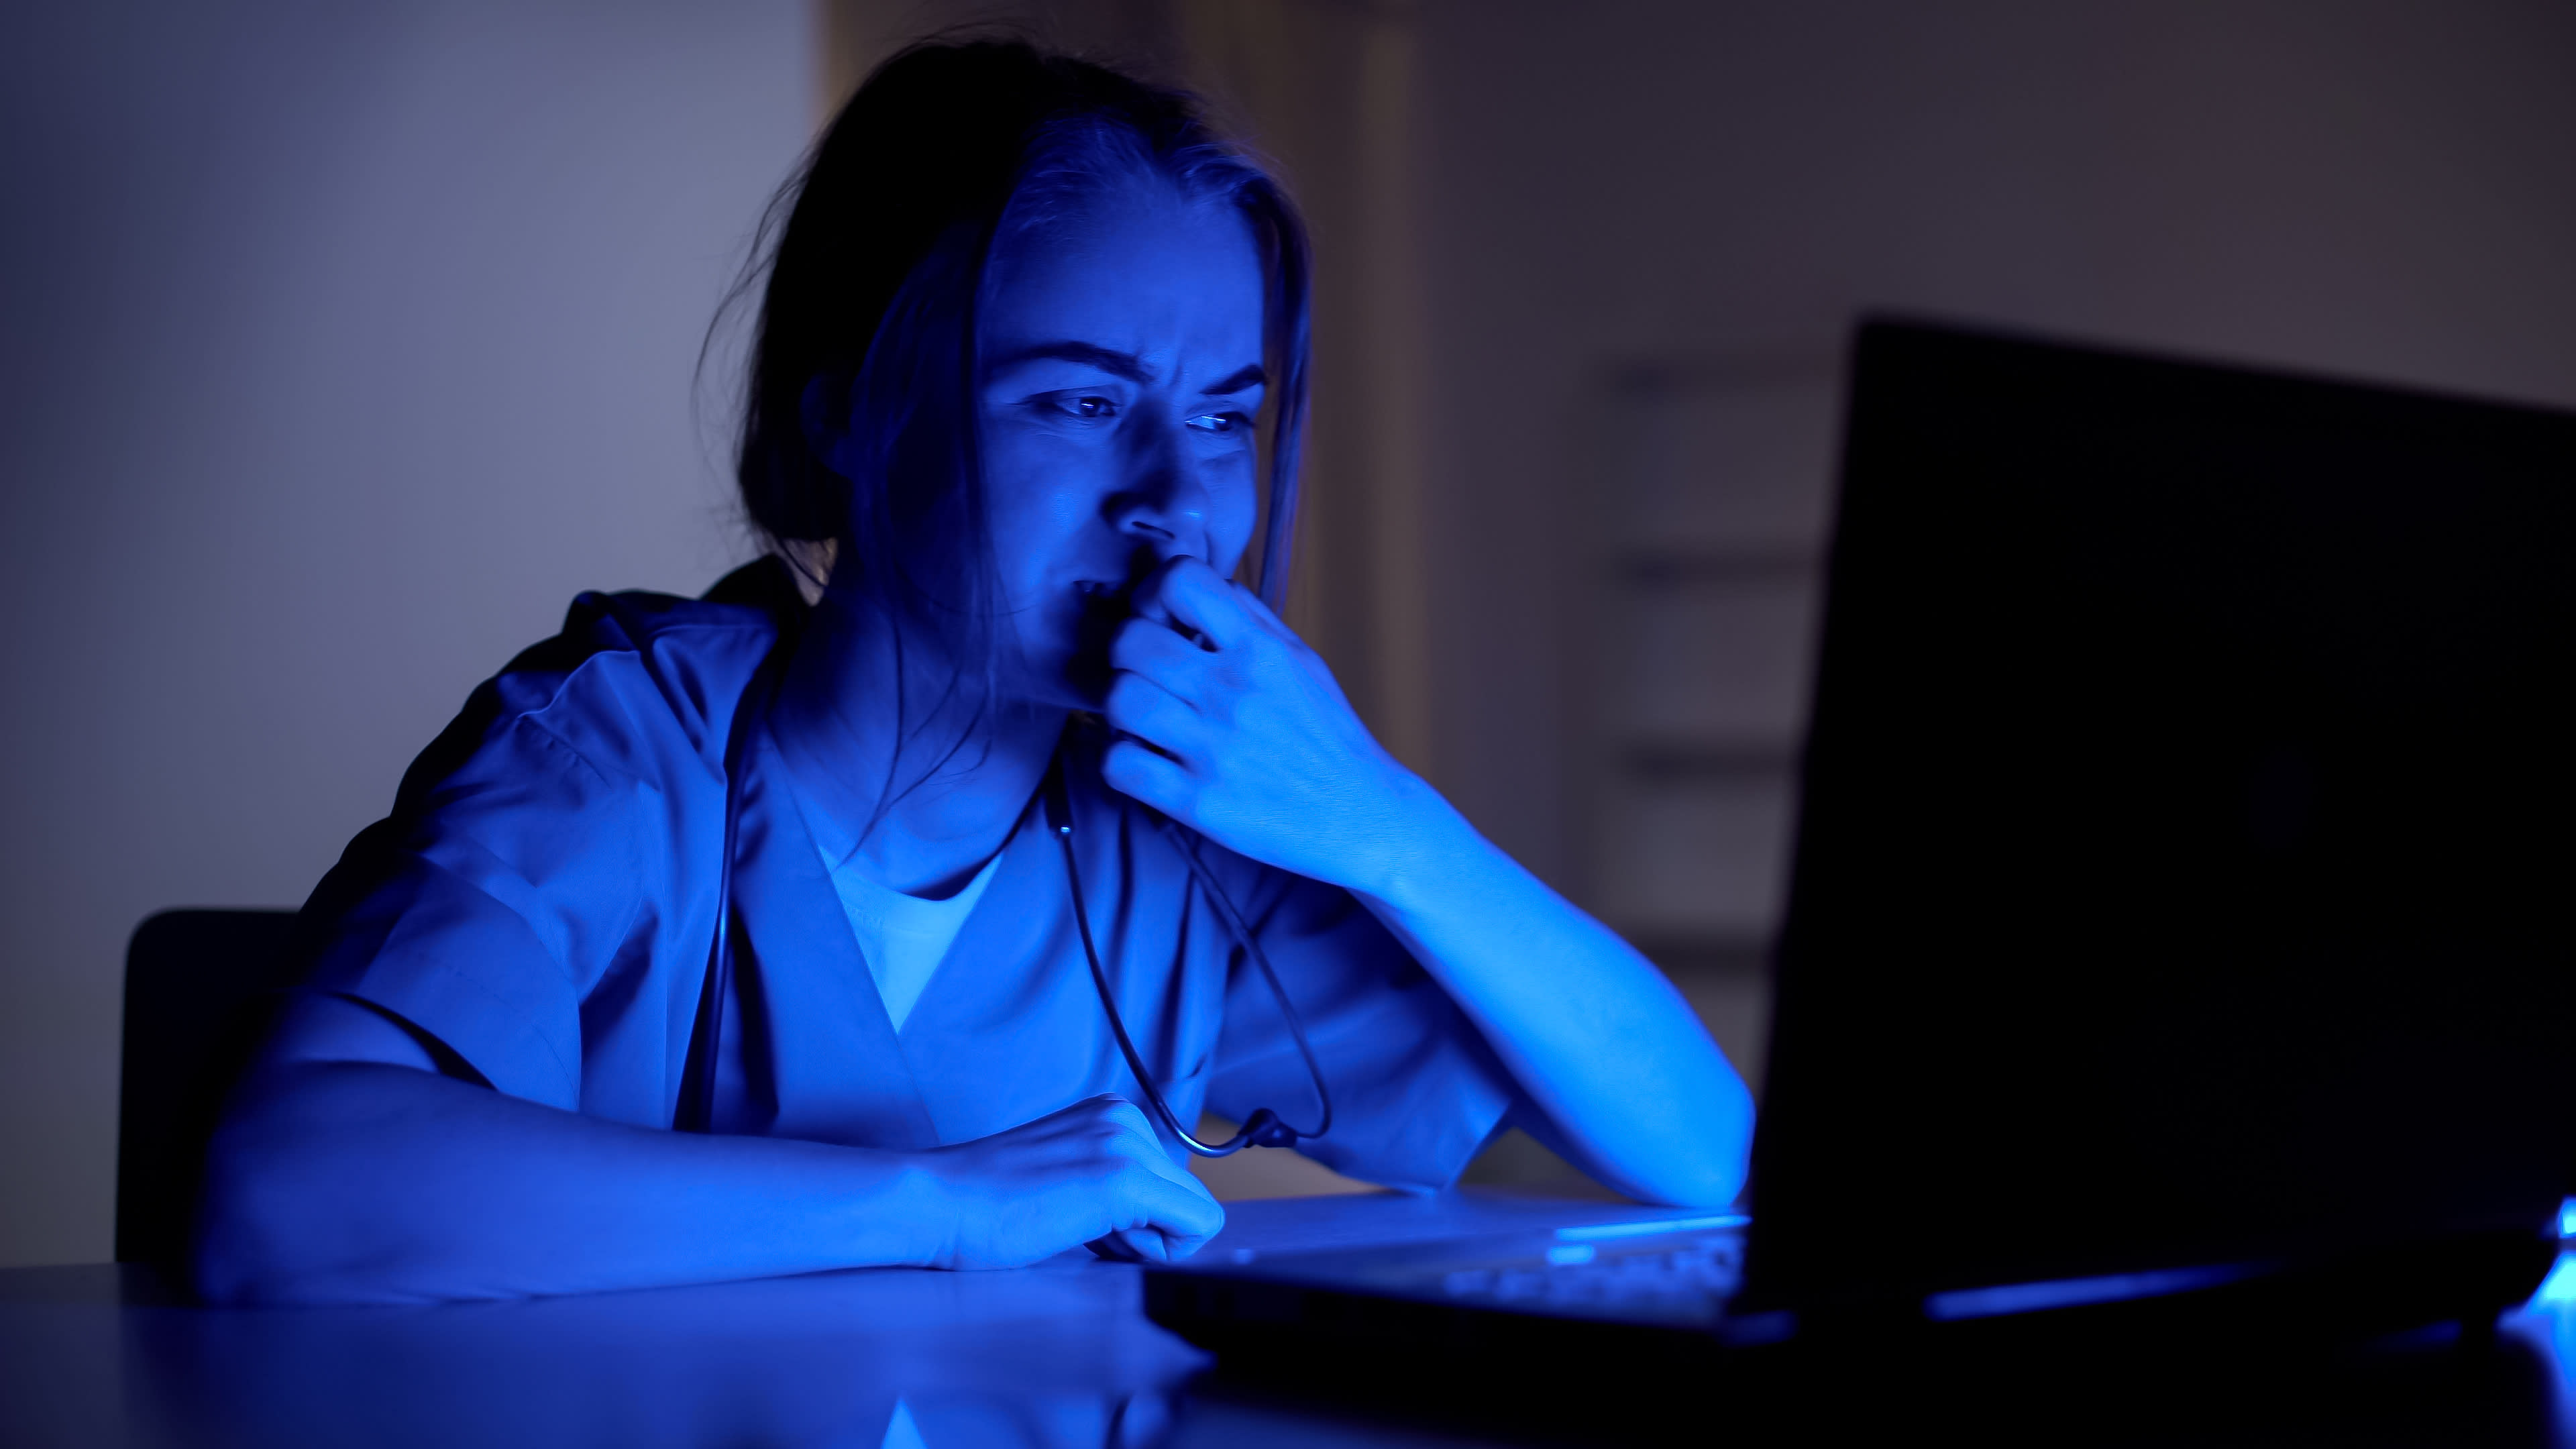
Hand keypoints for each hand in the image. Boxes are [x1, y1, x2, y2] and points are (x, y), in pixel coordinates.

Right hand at [913, 1095, 1222, 1267]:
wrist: (938, 1204)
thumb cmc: (987, 1206)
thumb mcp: (1066, 1174)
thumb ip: (1112, 1184)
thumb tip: (1162, 1222)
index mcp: (1114, 1115)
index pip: (1170, 1183)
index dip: (1139, 1221)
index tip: (1087, 1222)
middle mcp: (1127, 1119)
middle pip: (1188, 1198)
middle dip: (1149, 1232)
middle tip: (1084, 1233)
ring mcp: (1127, 1145)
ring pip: (1196, 1215)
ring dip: (1145, 1242)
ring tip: (1078, 1229)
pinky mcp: (1124, 1180)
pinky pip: (1197, 1228)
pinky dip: (1160, 1252)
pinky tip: (1099, 1241)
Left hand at [1101, 556, 1427, 893]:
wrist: (1361, 814)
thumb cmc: (1328, 736)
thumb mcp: (1303, 662)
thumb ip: (1251, 618)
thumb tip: (1199, 582)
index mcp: (1261, 651)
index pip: (1180, 582)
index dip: (1153, 593)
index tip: (1160, 618)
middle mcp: (1235, 693)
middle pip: (1132, 641)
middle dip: (1127, 652)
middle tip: (1144, 672)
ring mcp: (1214, 750)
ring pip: (1120, 700)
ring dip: (1121, 705)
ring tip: (1143, 717)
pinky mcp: (1198, 802)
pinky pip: (1120, 765)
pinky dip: (1118, 758)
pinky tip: (1142, 758)